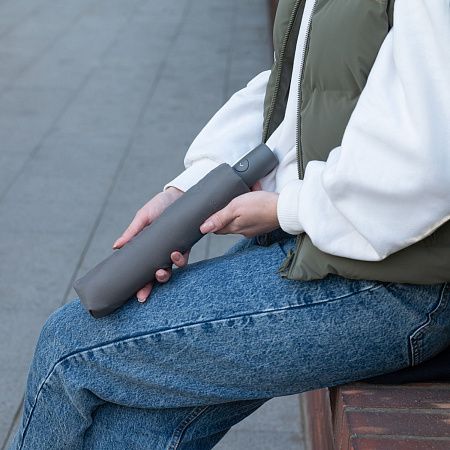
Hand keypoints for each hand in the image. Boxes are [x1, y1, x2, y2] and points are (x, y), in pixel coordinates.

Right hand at [113, 187, 189, 302]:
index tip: (139, 297)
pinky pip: (184, 256)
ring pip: (172, 268)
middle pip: (159, 274)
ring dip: (167, 272)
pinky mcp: (186, 243)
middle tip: (150, 285)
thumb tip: (115, 247)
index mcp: (149, 250)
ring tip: (162, 269)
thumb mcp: (143, 218)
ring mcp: (175, 249)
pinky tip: (175, 255)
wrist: (178, 193)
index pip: (145, 272)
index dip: (142, 286)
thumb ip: (131, 232)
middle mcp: (162, 253)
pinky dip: (180, 259)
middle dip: (155, 283)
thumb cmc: (159, 206)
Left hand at [200, 189, 279, 237]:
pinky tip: (254, 193)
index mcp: (235, 228)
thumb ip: (220, 217)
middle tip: (226, 200)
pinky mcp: (264, 221)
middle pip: (229, 221)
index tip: (210, 212)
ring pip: (241, 216)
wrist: (286, 207)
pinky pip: (253, 212)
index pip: (217, 228)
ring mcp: (255, 226)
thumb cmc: (261, 206)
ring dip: (240, 205)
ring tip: (242, 194)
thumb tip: (203, 228)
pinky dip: (252, 203)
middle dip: (226, 211)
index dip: (212, 220)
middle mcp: (244, 230)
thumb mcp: (235, 207)